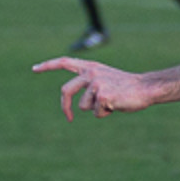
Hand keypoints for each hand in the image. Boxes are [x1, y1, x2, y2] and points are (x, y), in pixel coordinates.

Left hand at [32, 56, 153, 121]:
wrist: (145, 88)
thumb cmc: (127, 87)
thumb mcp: (106, 80)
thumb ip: (90, 86)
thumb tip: (79, 105)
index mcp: (91, 67)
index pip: (64, 62)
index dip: (48, 65)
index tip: (34, 69)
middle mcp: (91, 73)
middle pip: (66, 91)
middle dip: (64, 107)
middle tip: (68, 118)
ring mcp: (96, 84)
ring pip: (84, 106)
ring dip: (96, 109)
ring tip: (112, 102)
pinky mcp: (103, 96)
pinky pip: (97, 113)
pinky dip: (106, 113)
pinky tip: (116, 105)